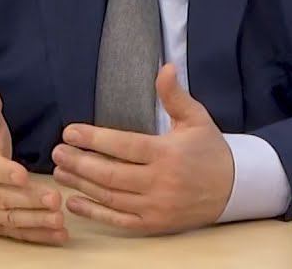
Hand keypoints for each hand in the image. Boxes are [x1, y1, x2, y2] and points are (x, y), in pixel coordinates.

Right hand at [0, 90, 67, 244]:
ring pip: (11, 218)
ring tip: (59, 220)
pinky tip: (58, 235)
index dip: (5, 173)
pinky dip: (37, 236)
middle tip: (55, 199)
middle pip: (4, 198)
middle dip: (30, 200)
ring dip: (36, 222)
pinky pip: (16, 233)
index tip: (23, 175)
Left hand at [52, 64, 233, 233]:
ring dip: (81, 185)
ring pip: (111, 197)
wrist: (233, 189)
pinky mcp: (154, 224)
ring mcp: (156, 207)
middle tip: (57, 151)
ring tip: (59, 172)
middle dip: (80, 162)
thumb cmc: (210, 150)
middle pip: (111, 174)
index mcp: (168, 154)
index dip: (94, 139)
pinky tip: (74, 202)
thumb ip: (175, 95)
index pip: (125, 145)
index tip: (70, 131)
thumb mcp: (196, 118)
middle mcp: (161, 182)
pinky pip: (119, 220)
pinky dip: (94, 213)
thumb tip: (165, 68)